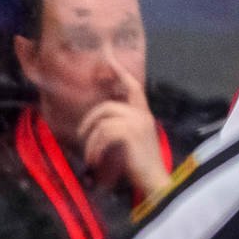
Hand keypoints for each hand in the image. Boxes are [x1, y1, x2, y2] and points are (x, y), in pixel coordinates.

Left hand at [80, 66, 169, 195]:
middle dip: (89, 123)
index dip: (119, 71)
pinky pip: (102, 134)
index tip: (108, 56)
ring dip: (91, 141)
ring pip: (102, 122)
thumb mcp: (134, 142)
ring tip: (90, 156)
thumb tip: (99, 125)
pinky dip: (95, 149)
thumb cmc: (143, 166)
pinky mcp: (129, 133)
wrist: (156, 182)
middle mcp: (142, 114)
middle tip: (82, 138)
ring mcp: (136, 122)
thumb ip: (122, 128)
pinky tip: (95, 161)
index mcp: (144, 114)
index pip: (132, 86)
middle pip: (106, 107)